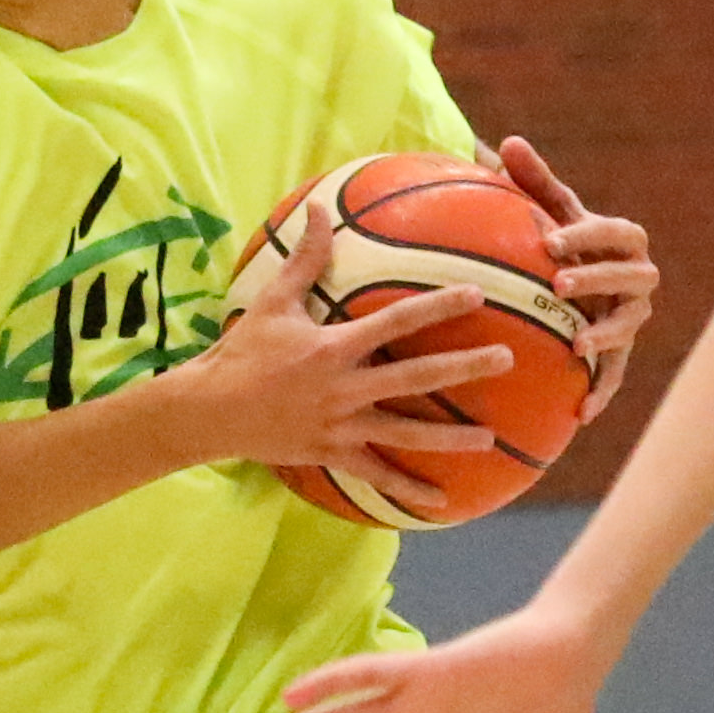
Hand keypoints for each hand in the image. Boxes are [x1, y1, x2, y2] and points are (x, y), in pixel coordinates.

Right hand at [183, 205, 513, 515]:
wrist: (207, 411)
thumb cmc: (241, 353)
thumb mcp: (272, 303)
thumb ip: (304, 259)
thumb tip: (320, 210)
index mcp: (334, 348)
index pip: (396, 321)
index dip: (438, 307)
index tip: (477, 294)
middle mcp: (343, 388)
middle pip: (415, 377)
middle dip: (463, 368)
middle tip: (506, 360)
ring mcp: (339, 425)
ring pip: (403, 432)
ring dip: (448, 437)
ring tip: (488, 438)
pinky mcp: (331, 454)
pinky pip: (375, 474)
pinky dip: (407, 489)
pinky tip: (441, 502)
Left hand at [489, 134, 655, 420]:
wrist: (567, 287)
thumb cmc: (552, 242)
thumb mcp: (542, 213)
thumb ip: (529, 181)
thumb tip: (501, 140)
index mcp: (617, 241)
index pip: (615, 232)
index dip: (588, 235)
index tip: (550, 240)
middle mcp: (633, 278)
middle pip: (634, 276)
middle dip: (601, 278)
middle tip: (560, 284)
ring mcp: (629, 317)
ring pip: (630, 324)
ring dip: (608, 334)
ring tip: (576, 345)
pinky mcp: (618, 353)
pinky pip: (616, 374)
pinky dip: (603, 391)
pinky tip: (582, 413)